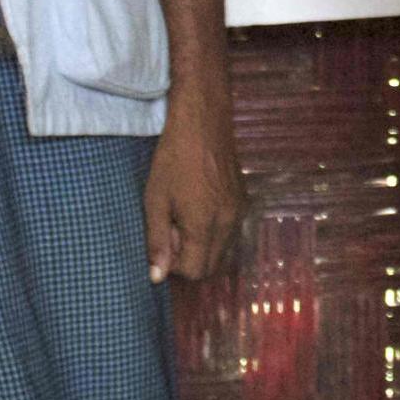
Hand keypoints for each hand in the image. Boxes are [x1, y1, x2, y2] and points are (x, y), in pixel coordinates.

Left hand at [143, 70, 245, 283]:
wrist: (203, 122)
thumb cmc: (173, 158)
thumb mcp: (155, 199)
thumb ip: (157, 241)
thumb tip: (157, 278)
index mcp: (205, 225)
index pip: (194, 272)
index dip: (174, 265)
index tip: (162, 241)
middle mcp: (228, 223)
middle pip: (211, 266)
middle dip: (189, 258)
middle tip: (172, 230)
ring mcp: (239, 211)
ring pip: (223, 250)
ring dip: (202, 245)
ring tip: (184, 217)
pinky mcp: (244, 199)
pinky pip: (229, 231)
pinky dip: (214, 231)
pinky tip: (199, 205)